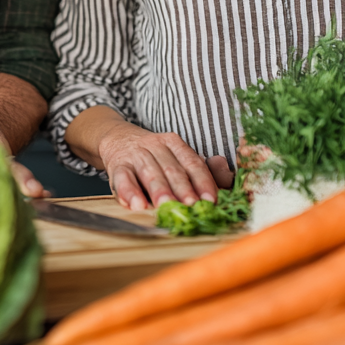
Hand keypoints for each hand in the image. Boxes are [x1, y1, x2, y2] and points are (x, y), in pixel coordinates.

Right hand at [97, 119, 233, 210]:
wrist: (117, 139)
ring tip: (164, 206)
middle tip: (190, 205)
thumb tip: (228, 175)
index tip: (211, 200)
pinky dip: (128, 190)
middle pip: (171, 168)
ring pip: (149, 171)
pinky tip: (135, 204)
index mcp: (173, 143)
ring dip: (157, 189)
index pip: (191, 162)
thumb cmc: (154, 156)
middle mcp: (155, 145)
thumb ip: (202, 170)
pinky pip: (122, 177)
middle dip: (181, 188)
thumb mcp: (177, 157)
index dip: (202, 181)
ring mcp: (135, 154)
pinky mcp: (117, 164)